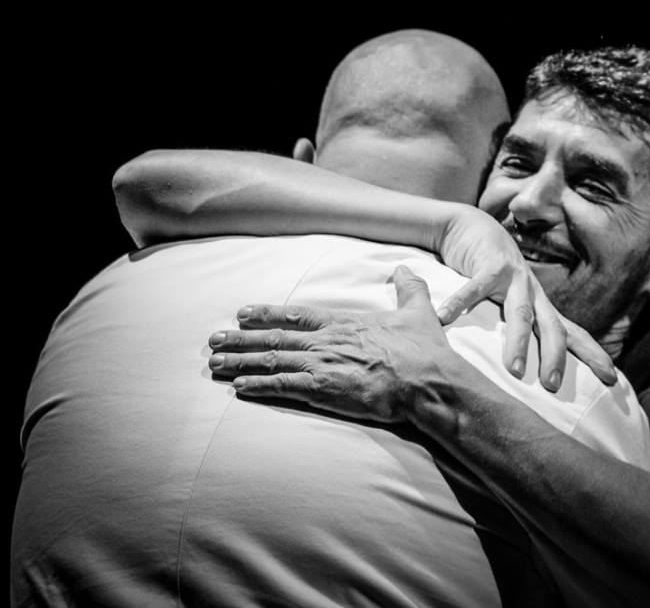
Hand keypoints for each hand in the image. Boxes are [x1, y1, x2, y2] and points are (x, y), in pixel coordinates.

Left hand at [207, 266, 455, 423]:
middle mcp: (327, 342)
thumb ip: (410, 289)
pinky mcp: (324, 390)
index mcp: (344, 324)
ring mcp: (323, 365)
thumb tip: (405, 268)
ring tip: (215, 364)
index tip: (243, 313)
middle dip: (241, 340)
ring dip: (241, 362)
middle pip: (274, 339)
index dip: (268, 314)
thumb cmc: (423, 350)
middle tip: (213, 340)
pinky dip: (260, 386)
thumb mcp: (418, 312)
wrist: (426, 381)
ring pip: (272, 361)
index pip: (297, 315)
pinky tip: (239, 389)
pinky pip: (283, 387)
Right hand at [436, 207, 615, 387]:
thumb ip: (514, 326)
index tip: (612, 378)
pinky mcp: (489, 263)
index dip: (592, 354)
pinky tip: (443, 318)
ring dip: (519, 341)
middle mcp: (532, 292)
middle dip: (556, 356)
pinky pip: (474, 288)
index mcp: (540, 304)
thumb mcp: (507, 300)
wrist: (470, 225)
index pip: (572, 332)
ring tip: (515, 369)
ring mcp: (513, 276)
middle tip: (553, 386)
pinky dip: (459, 304)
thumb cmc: (489, 270)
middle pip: (552, 327)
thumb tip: (518, 368)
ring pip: (521, 313)